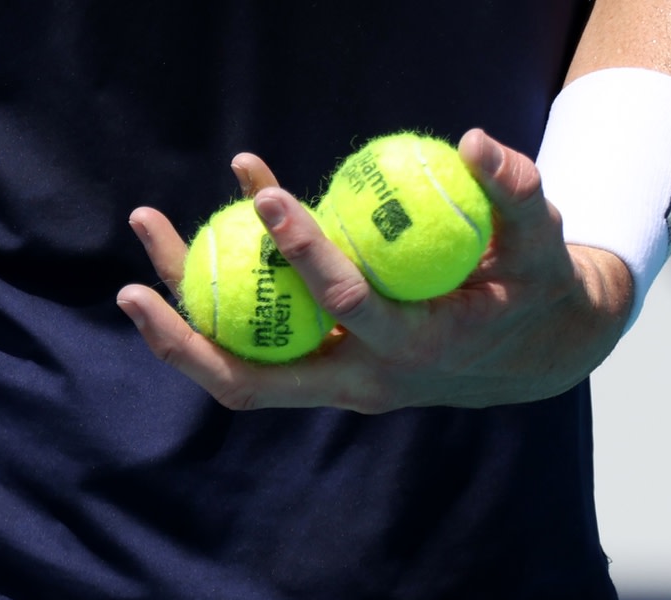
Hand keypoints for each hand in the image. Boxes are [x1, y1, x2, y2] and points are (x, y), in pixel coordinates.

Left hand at [117, 129, 633, 411]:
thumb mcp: (543, 248)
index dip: (305, 255)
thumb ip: (520, 198)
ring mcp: (329, 384)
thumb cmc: (532, 293)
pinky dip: (219, 302)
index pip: (347, 307)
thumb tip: (478, 143)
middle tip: (128, 284)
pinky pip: (254, 342)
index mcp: (411, 352)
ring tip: (149, 231)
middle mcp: (356, 382)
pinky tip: (199, 239)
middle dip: (183, 341)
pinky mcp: (317, 371)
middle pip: (248, 381)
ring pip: (236, 368)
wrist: (530, 360)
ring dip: (180, 319)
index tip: (267, 198)